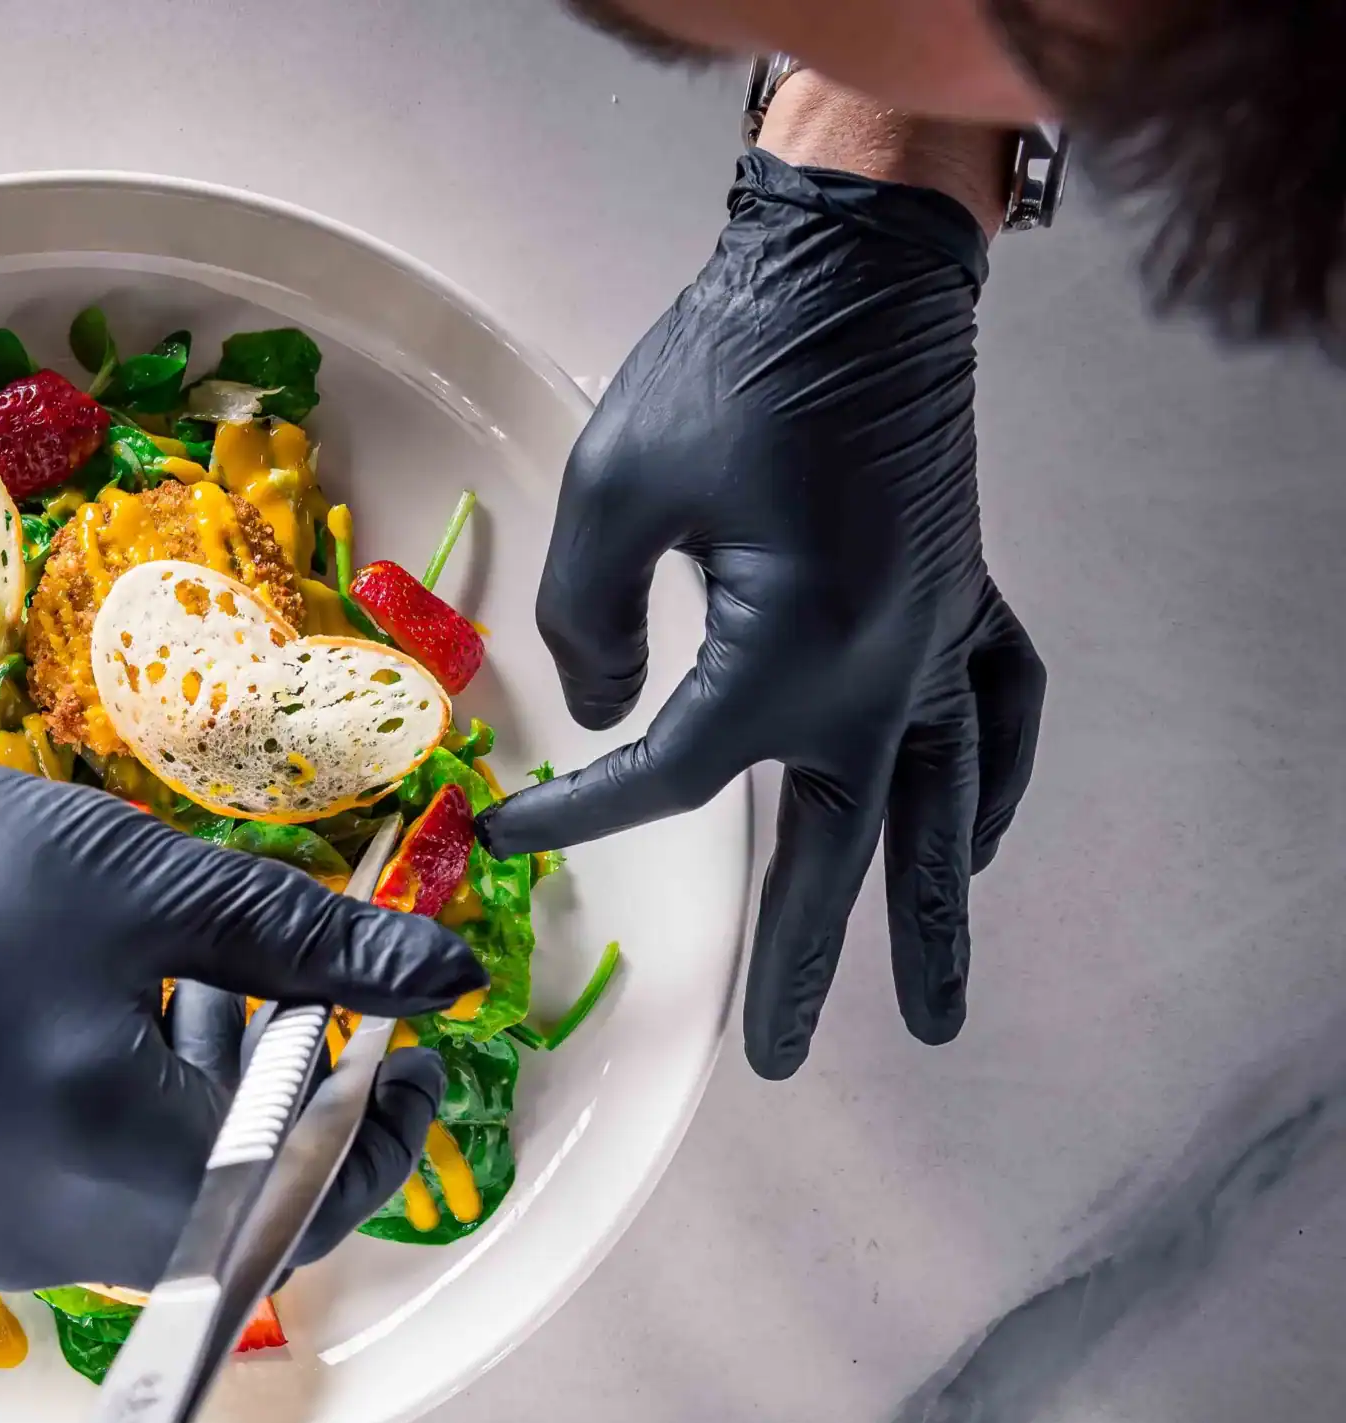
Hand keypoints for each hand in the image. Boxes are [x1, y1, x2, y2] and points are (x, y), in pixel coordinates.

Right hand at [0, 720, 481, 1289]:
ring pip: (155, 1208)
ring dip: (202, 1113)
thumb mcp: (146, 883)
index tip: (403, 1041)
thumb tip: (446, 980)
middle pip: (238, 1212)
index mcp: (124, 1166)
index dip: (383, 1125)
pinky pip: (70, 1205)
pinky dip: (116, 1131)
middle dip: (287, 1106)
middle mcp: (56, 1248)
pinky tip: (86, 1025)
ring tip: (179, 983)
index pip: (316, 1196)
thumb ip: (313, 945)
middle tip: (284, 989)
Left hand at [480, 137, 1045, 1079]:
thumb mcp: (612, 495)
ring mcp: (938, 639)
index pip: (663, 780)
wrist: (851, 276)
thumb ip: (588, 625)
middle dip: (802, 967)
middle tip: (776, 1065)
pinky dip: (990, 783)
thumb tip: (602, 705)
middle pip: (833, 852)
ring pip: (939, 812)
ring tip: (935, 1020)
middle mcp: (882, 672)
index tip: (506, 832)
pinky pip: (997, 714)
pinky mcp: (961, 597)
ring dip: (934, 917)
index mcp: (785, 659)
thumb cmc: (727, 371)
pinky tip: (976, 833)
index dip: (576, 815)